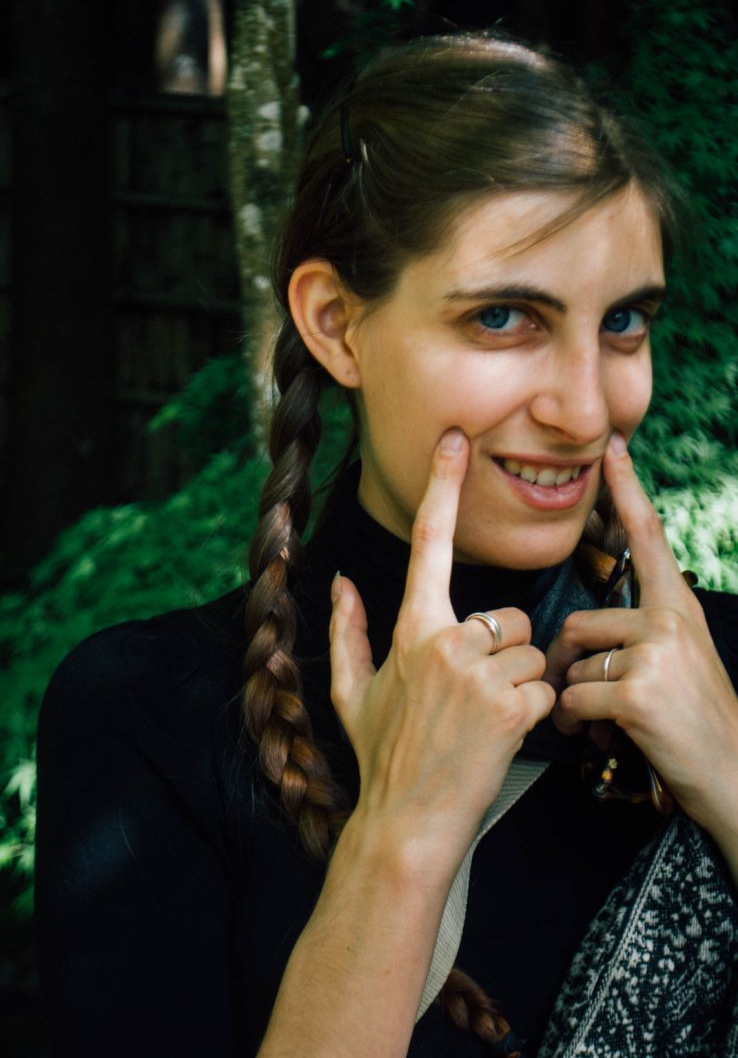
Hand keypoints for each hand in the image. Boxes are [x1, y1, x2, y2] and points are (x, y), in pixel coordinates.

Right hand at [329, 429, 554, 880]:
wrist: (408, 820)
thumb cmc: (382, 754)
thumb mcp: (352, 691)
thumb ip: (349, 629)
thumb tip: (339, 580)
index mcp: (411, 628)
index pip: (429, 543)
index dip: (442, 487)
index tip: (455, 441)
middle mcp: (446, 640)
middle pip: (509, 615)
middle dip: (504, 650)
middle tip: (476, 695)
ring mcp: (480, 672)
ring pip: (532, 649)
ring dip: (521, 681)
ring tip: (486, 718)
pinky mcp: (512, 704)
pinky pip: (546, 685)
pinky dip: (535, 710)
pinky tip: (503, 734)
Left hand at [547, 433, 737, 837]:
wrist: (735, 778)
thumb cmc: (697, 723)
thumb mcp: (681, 662)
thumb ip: (641, 636)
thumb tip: (581, 642)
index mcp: (679, 608)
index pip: (649, 538)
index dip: (629, 491)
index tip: (613, 450)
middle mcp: (670, 620)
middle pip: (578, 624)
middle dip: (568, 667)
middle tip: (581, 699)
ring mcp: (656, 654)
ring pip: (573, 666)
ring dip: (576, 703)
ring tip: (604, 724)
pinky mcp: (637, 692)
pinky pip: (574, 699)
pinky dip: (580, 726)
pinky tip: (608, 739)